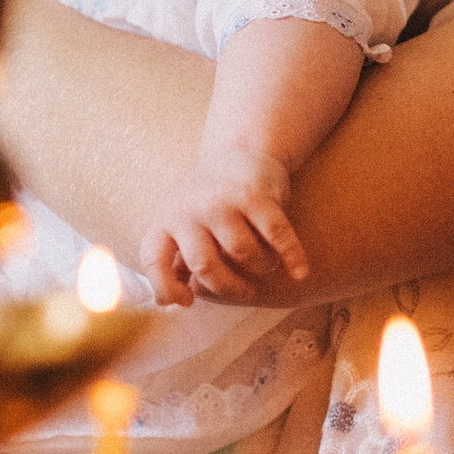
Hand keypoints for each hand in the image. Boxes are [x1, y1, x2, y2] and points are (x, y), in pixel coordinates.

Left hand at [140, 152, 309, 307]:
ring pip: (243, 253)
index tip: (187, 301)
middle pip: (205, 266)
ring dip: (260, 267)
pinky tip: (300, 272)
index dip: (166, 288)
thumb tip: (172, 303)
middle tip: (244, 293)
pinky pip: (276, 235)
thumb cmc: (208, 203)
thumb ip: (175, 260)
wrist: (238, 150)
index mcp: (165, 218)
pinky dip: (291, 257)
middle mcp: (188, 208)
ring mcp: (222, 200)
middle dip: (228, 288)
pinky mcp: (255, 195)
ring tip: (265, 263)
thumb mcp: (182, 224)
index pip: (153, 261)